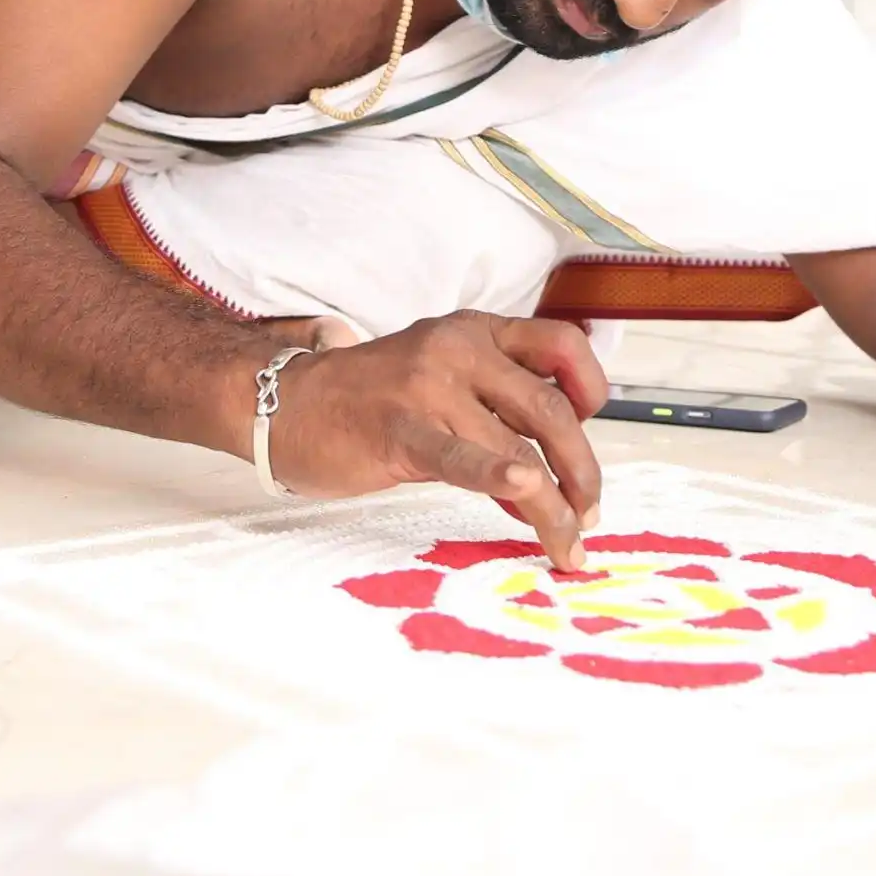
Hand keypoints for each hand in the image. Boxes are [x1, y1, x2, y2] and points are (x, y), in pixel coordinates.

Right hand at [265, 312, 608, 568]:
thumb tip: (548, 471)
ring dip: (554, 505)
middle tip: (589, 513)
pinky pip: (462, 458)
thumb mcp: (437, 376)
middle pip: (550, 408)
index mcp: (474, 332)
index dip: (592, 388)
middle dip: (583, 470)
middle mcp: (458, 350)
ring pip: (518, 448)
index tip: (590, 434)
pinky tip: (526, 496)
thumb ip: (491, 405)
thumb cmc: (365, 401)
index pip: (561, 343)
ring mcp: (428, 388)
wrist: (283, 404)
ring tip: (567, 543)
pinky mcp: (399, 431)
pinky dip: (500, 479)